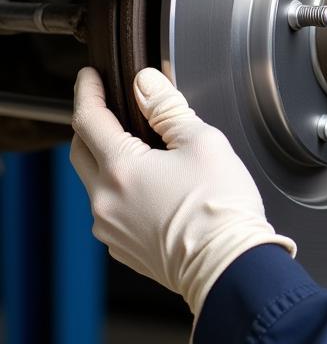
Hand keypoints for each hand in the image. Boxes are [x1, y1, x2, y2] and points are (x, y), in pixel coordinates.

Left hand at [70, 66, 295, 328]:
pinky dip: (122, 192)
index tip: (89, 78)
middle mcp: (105, 201)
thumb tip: (145, 84)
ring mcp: (110, 229)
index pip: (88, 119)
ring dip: (108, 162)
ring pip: (96, 184)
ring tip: (142, 151)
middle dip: (91, 126)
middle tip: (109, 109)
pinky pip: (111, 211)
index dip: (87, 92)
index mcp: (121, 169)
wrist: (229, 265)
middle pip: (81, 151)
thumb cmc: (220, 208)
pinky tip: (152, 188)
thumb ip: (168, 108)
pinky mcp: (123, 249)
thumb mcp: (202, 141)